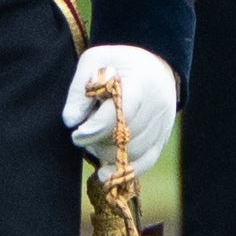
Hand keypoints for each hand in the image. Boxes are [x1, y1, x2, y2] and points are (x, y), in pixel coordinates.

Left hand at [65, 45, 178, 180]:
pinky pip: (145, 162)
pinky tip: (105, 174)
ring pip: (133, 153)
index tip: (77, 134)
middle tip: (84, 134)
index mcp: (142, 82)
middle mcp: (158, 106)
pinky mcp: (162, 138)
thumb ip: (79, 90)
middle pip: (127, 137)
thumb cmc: (117, 63)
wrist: (154, 64)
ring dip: (107, 154)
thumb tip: (71, 121)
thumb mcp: (94, 62)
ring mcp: (164, 124)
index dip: (97, 128)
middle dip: (99, 141)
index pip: (122, 113)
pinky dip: (124, 170)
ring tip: (95, 141)